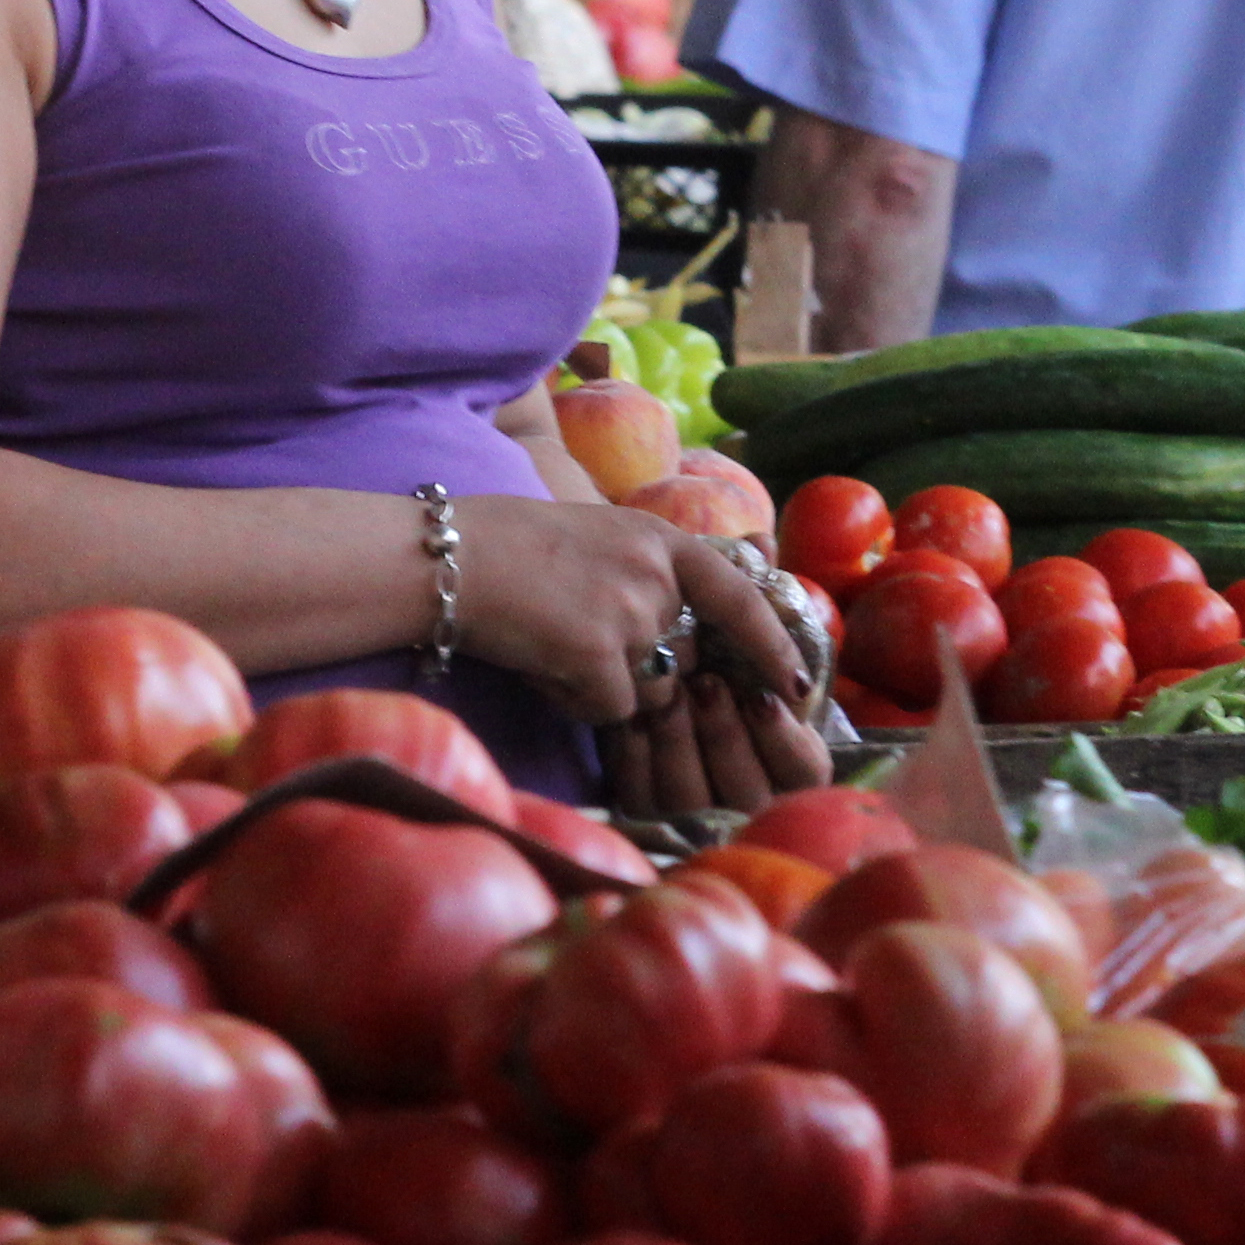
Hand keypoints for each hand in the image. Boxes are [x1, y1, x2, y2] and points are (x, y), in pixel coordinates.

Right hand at [451, 500, 813, 729]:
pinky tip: (539, 662)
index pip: (739, 595)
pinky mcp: (603, 656)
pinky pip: (608, 710)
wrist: (448, 559)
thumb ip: (642, 571)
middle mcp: (657, 575)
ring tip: (550, 643)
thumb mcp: (594, 535)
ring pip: (644, 691)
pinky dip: (573, 699)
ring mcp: (633, 615)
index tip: (796, 684)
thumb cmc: (505, 545)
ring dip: (601, 685)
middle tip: (573, 635)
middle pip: (679, 656)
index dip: (772, 643)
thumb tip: (676, 626)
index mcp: (658, 538)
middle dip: (636, 667)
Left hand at [610, 533, 836, 821]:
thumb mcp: (712, 613)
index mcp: (780, 748)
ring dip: (681, 743)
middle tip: (705, 687)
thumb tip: (760, 542)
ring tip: (665, 695)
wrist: (601, 660)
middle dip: (726, 736)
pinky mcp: (641, 805)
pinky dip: (637, 754)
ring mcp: (690, 803)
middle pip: (747, 790)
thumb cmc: (684, 637)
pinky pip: (642, 793)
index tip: (763, 698)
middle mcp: (741, 787)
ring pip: (693, 795)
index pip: (802, 767)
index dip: (785, 739)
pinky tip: (626, 716)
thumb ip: (744, 585)